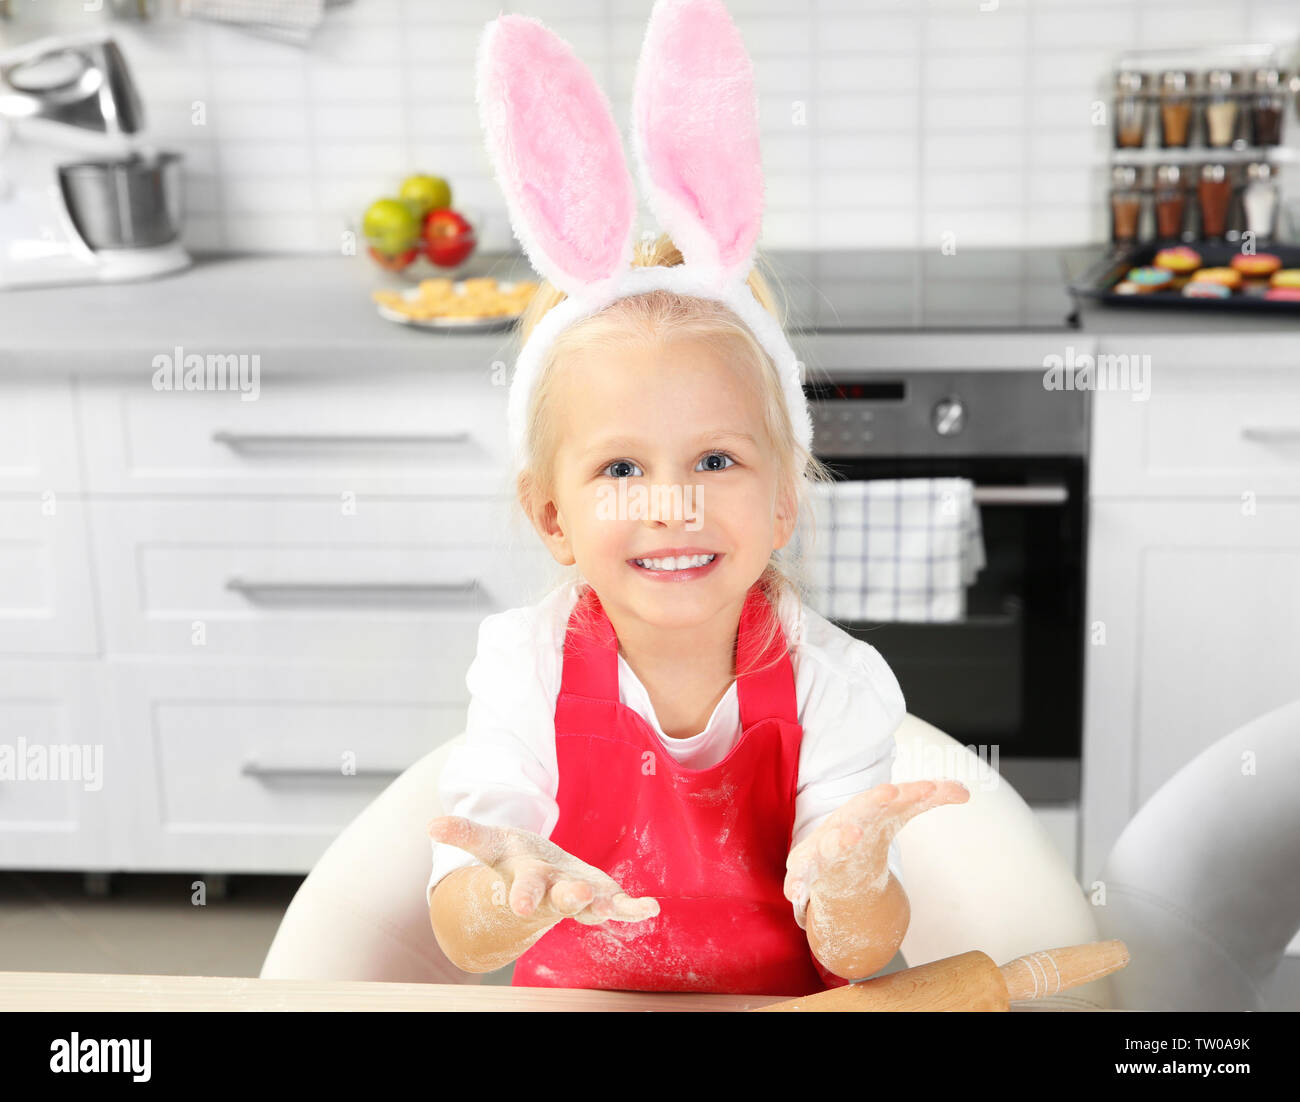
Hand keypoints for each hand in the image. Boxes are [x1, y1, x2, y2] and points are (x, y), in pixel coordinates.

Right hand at [427, 815, 659, 926]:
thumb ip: (465, 834)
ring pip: (593, 906)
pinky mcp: (601, 896)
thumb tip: (431, 824)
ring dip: (607, 907)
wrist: (539, 881)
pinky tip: (651, 909)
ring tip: (625, 909)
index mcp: (527, 880)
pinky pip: (619, 905)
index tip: (519, 905)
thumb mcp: (491, 843)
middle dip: (569, 899)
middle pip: (561, 898)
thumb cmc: (515, 859)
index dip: (522, 895)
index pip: (523, 888)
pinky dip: (634, 909)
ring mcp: (579, 897)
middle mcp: (554, 892)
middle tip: (578, 897)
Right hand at [783, 780, 969, 919]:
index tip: (924, 789)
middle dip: (873, 803)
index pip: (890, 798)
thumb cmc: (866, 831)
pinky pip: (799, 879)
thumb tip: (967, 791)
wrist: (833, 859)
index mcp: (867, 810)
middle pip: (859, 812)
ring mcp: (824, 847)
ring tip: (850, 836)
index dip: (908, 794)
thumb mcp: (896, 814)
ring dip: (839, 840)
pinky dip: (796, 884)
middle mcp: (845, 823)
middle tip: (890, 792)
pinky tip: (795, 895)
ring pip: (830, 844)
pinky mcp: (807, 871)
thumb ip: (928, 800)